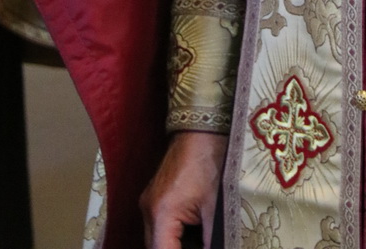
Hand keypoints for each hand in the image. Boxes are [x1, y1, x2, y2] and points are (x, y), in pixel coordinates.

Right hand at [140, 131, 227, 248]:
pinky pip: (160, 225)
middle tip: (202, 245)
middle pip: (156, 247)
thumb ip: (210, 237)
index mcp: (161, 214)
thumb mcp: (215, 206)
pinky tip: (194, 234)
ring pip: (157, 239)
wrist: (203, 127)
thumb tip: (217, 248)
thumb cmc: (210, 160)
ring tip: (199, 239)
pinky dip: (174, 234)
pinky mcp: (156, 196)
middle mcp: (148, 210)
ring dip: (175, 244)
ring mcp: (150, 202)